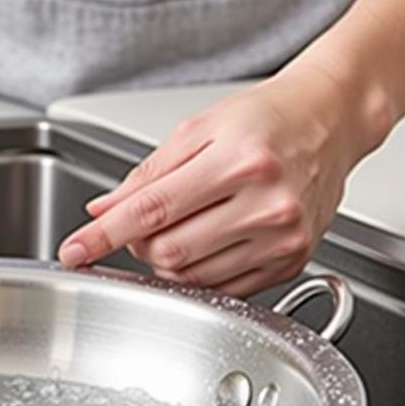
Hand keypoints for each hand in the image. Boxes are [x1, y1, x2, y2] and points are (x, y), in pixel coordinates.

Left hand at [57, 69, 376, 296]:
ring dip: (167, 262)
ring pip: (193, 278)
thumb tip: (102, 210)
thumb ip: (146, 174)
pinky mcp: (293, 260)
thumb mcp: (197, 129)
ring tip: (182, 225)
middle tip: (142, 223)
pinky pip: (225, 287)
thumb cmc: (266, 118)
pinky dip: (198, 274)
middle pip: (168, 253)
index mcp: (238, 161)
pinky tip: (205, 242)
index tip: (74, 251)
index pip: (150, 211)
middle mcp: (267, 203)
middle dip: (138, 245)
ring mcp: (284, 237)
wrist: (330, 121)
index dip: (103, 235)